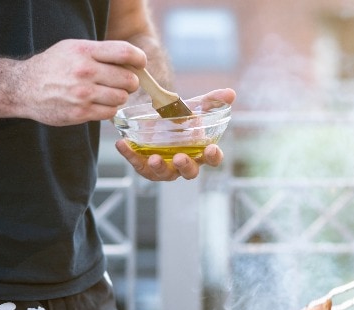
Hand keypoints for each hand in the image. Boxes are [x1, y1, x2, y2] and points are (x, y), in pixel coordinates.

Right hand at [18, 40, 146, 125]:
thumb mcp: (73, 48)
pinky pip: (110, 112)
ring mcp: (82, 94)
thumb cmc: (52, 66)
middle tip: (123, 82)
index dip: (139, 59)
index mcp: (84, 51)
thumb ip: (100, 52)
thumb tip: (131, 62)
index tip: (140, 63)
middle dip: (130, 82)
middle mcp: (84, 72)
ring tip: (108, 93)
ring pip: (121, 98)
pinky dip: (109, 109)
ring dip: (119, 96)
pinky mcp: (80, 113)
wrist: (24, 88)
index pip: (125, 53)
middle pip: (128, 79)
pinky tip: (99, 103)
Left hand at [116, 88, 236, 180]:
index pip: (211, 159)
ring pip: (164, 174)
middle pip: (189, 172)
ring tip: (153, 159)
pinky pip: (138, 164)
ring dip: (160, 167)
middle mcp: (184, 162)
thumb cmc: (181, 118)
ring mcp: (165, 167)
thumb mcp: (195, 107)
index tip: (211, 150)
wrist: (157, 118)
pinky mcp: (145, 165)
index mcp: (200, 151)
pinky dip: (130, 156)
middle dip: (185, 166)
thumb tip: (230, 93)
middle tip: (180, 157)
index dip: (213, 157)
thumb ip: (212, 101)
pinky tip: (123, 145)